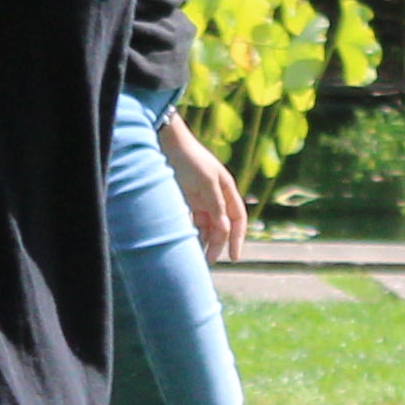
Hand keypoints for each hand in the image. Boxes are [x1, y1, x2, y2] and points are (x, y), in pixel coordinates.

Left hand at [159, 113, 248, 262]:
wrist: (167, 143)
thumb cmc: (189, 159)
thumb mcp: (205, 181)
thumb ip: (216, 205)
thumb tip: (224, 229)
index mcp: (227, 189)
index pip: (238, 219)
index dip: (237, 238)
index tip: (233, 257)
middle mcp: (217, 196)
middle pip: (222, 226)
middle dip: (218, 244)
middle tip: (208, 261)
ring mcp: (202, 198)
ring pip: (208, 226)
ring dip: (205, 241)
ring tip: (198, 257)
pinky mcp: (188, 200)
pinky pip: (195, 222)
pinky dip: (194, 233)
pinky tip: (189, 244)